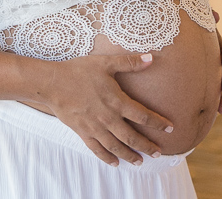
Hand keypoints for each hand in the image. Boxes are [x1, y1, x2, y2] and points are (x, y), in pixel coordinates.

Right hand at [39, 53, 173, 166]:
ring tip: (141, 162)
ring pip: (116, 147)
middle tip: (159, 153)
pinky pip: (97, 149)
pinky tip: (115, 163)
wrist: (52, 83)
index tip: (170, 128)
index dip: (158, 122)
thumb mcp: (106, 62)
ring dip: (130, 155)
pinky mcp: (82, 132)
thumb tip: (151, 58)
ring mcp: (95, 127)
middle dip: (147, 146)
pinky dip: (107, 158)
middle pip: (132, 137)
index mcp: (116, 101)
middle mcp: (108, 118)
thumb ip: (129, 62)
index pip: (143, 115)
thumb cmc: (79, 70)